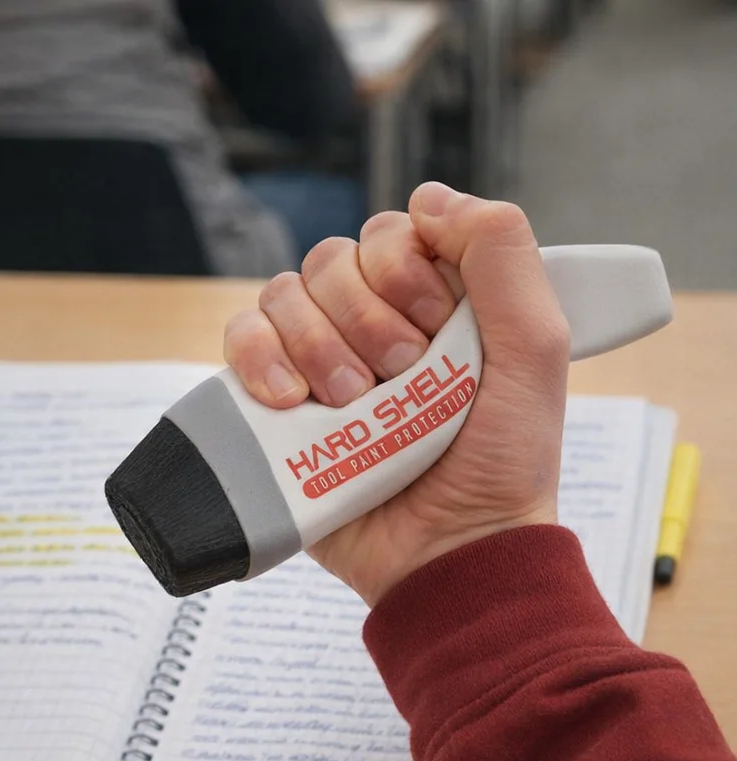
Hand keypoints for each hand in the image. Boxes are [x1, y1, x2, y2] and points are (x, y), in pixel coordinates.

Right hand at [224, 183, 570, 606]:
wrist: (447, 550)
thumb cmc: (501, 462)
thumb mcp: (534, 349)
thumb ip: (502, 254)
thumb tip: (429, 197)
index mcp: (430, 302)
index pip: (390, 234)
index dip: (405, 271)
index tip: (436, 327)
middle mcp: (369, 324)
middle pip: (331, 260)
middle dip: (364, 318)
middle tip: (398, 377)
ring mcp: (317, 362)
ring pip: (282, 295)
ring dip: (317, 344)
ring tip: (350, 403)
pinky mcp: (273, 401)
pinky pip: (238, 339)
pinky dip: (258, 359)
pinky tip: (289, 400)